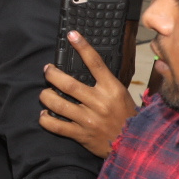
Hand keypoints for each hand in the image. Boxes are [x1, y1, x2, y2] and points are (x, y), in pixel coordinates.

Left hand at [38, 33, 136, 158]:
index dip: (82, 47)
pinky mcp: (81, 134)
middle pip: (68, 84)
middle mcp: (99, 102)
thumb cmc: (126, 116)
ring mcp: (89, 119)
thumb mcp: (121, 94)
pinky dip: (46, 120)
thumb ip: (105, 82)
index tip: (72, 35)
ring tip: (44, 93)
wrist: (134, 143)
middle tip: (47, 70)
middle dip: (52, 75)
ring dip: (46, 96)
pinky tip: (44, 115)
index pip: (95, 63)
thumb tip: (88, 66)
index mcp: (111, 89)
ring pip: (58, 104)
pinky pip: (57, 126)